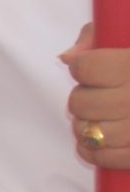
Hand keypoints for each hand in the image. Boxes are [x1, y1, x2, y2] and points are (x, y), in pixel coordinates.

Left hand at [64, 23, 129, 169]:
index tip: (92, 68)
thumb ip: (98, 36)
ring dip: (87, 125)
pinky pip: (105, 157)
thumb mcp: (129, 34)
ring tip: (102, 117)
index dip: (84, 68)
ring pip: (89, 132)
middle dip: (83, 98)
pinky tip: (102, 141)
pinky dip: (95, 152)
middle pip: (81, 103)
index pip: (85, 68)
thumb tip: (68, 58)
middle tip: (99, 94)